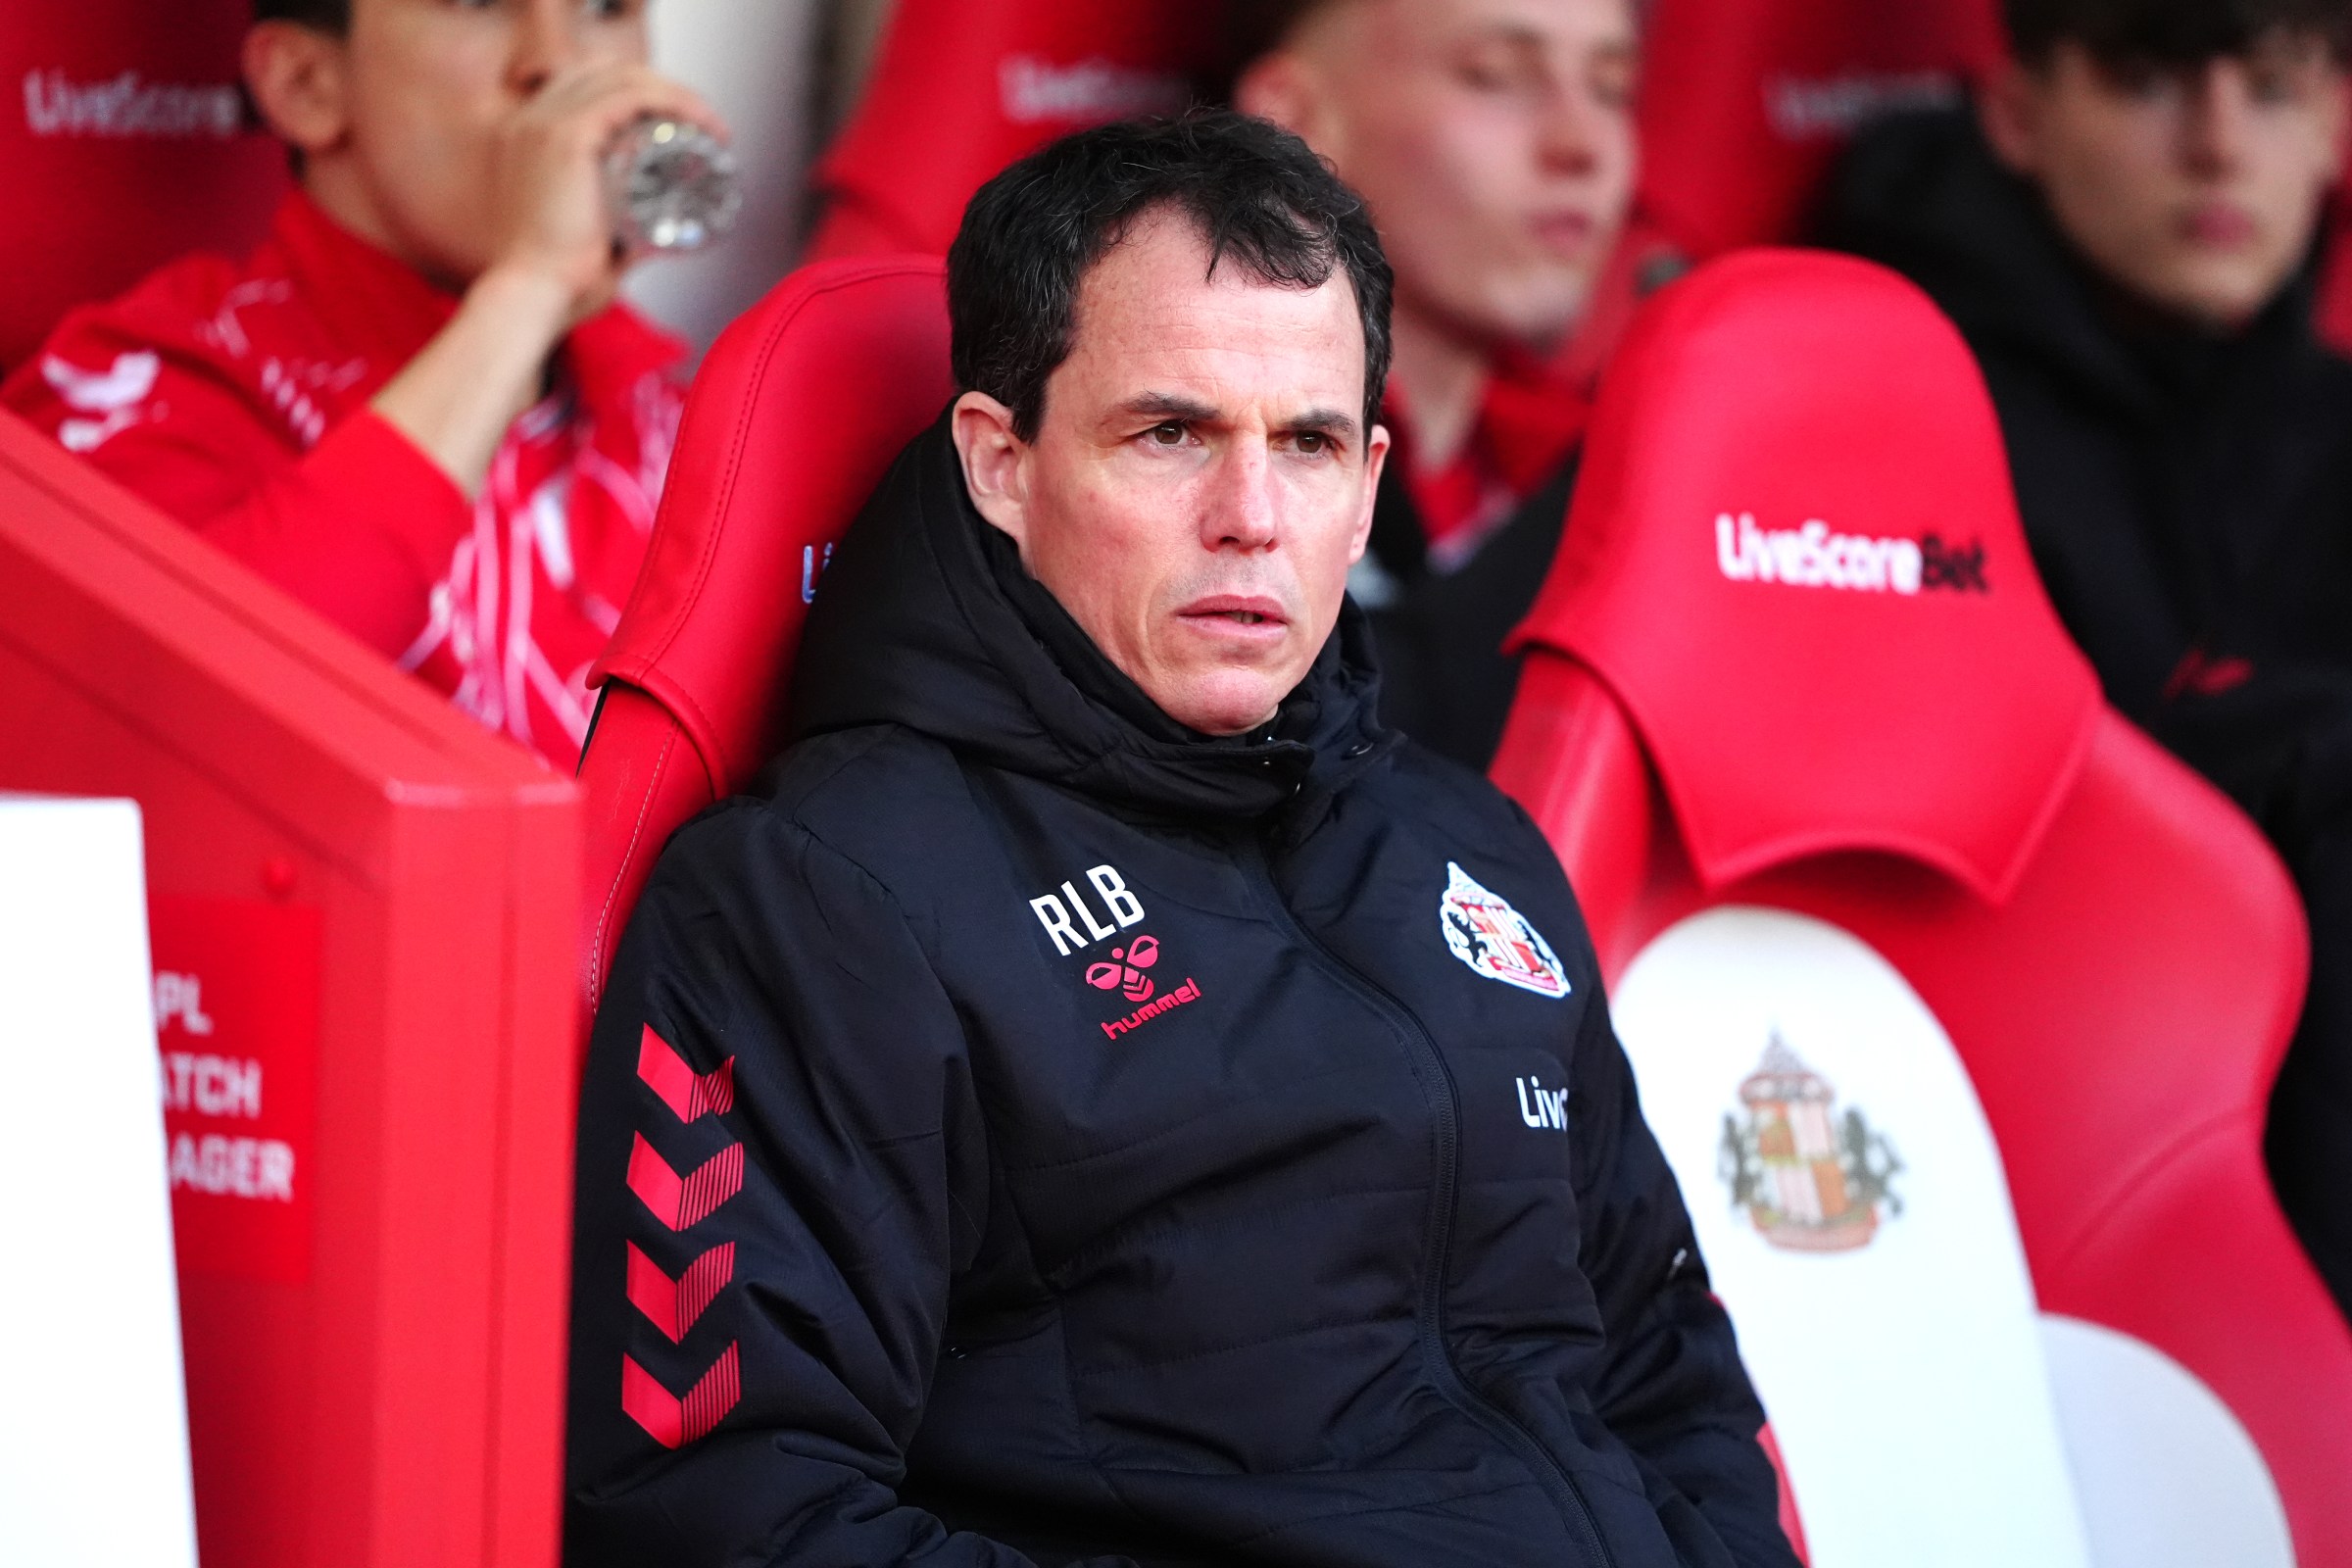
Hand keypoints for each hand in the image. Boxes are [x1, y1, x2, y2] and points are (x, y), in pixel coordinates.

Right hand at [477, 60, 727, 327]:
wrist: (533, 294)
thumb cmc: (558, 283)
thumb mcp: (586, 243)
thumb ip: (614, 240)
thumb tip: (647, 246)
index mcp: (528, 136)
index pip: (591, 87)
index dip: (644, 95)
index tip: (686, 129)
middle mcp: (531, 119)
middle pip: (610, 75)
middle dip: (667, 91)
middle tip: (707, 129)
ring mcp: (545, 122)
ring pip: (625, 79)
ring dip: (679, 94)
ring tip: (713, 127)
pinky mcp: (566, 135)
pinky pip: (630, 95)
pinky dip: (673, 99)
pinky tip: (703, 119)